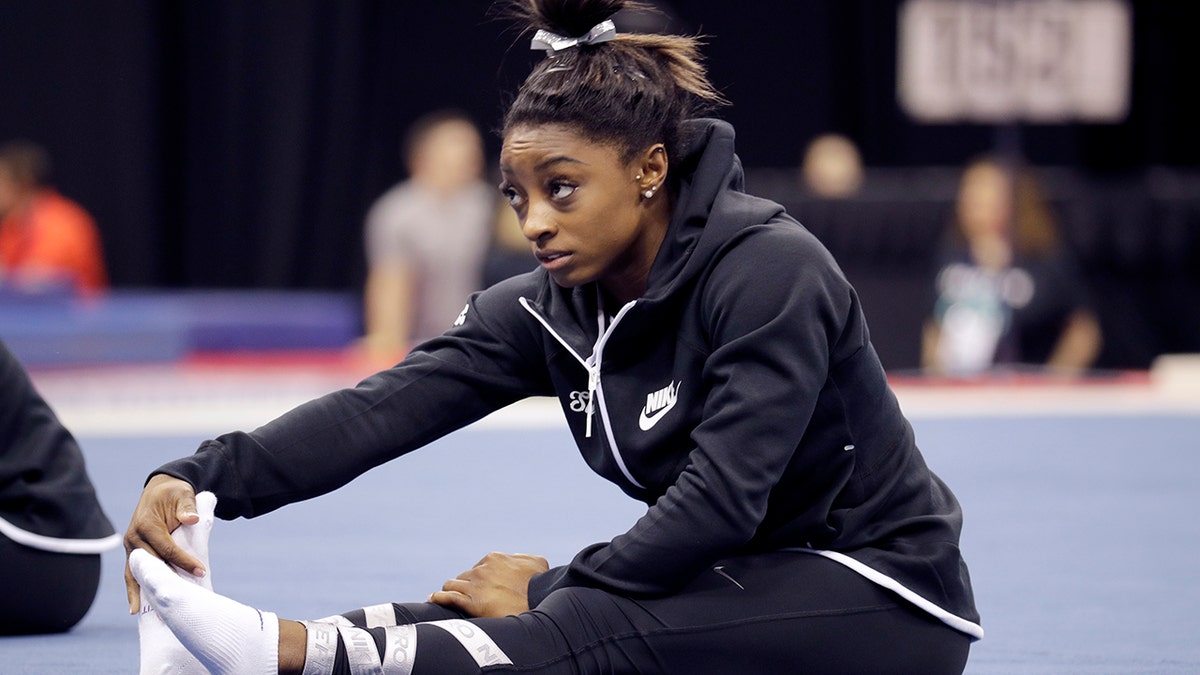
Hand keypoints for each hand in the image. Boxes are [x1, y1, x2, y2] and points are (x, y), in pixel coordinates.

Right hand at [123, 474, 202, 613]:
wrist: (160, 488)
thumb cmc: (174, 492)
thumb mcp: (182, 494)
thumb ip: (187, 506)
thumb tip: (191, 519)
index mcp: (147, 525)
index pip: (167, 548)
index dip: (183, 560)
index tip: (200, 571)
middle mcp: (135, 538)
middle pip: (151, 563)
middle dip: (164, 580)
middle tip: (178, 598)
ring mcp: (131, 546)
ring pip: (135, 572)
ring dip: (140, 592)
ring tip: (142, 613)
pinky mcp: (133, 552)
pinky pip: (132, 572)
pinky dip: (133, 589)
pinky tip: (135, 608)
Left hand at [430, 552, 548, 617]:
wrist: (541, 605)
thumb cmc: (541, 585)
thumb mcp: (538, 562)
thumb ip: (523, 558)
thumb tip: (517, 559)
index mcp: (495, 558)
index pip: (479, 567)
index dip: (480, 578)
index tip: (483, 587)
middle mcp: (482, 569)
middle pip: (465, 576)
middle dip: (467, 586)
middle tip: (471, 598)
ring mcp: (476, 586)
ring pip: (453, 585)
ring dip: (452, 590)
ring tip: (449, 598)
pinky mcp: (472, 603)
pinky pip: (448, 597)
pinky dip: (439, 597)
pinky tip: (433, 599)